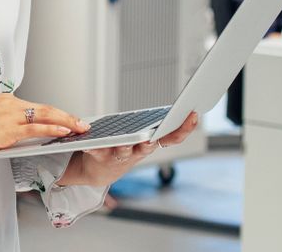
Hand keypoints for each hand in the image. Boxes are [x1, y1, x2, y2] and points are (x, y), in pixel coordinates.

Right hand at [0, 94, 86, 172]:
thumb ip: (3, 124)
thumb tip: (16, 134)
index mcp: (5, 102)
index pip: (37, 107)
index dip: (55, 113)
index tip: (68, 118)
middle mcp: (10, 105)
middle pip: (46, 108)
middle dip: (67, 115)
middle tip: (83, 122)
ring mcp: (10, 116)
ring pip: (45, 116)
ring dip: (66, 122)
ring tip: (80, 128)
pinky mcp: (8, 129)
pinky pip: (36, 128)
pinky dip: (52, 129)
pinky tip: (64, 132)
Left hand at [58, 111, 199, 186]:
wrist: (98, 171)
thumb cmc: (122, 149)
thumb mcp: (141, 137)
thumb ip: (152, 126)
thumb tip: (168, 109)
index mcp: (150, 143)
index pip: (172, 137)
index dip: (184, 128)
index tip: (193, 115)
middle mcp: (138, 152)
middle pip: (149, 145)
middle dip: (152, 140)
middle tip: (154, 136)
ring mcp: (120, 156)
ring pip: (125, 150)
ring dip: (125, 146)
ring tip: (124, 140)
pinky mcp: (102, 157)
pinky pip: (98, 150)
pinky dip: (94, 146)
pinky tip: (89, 140)